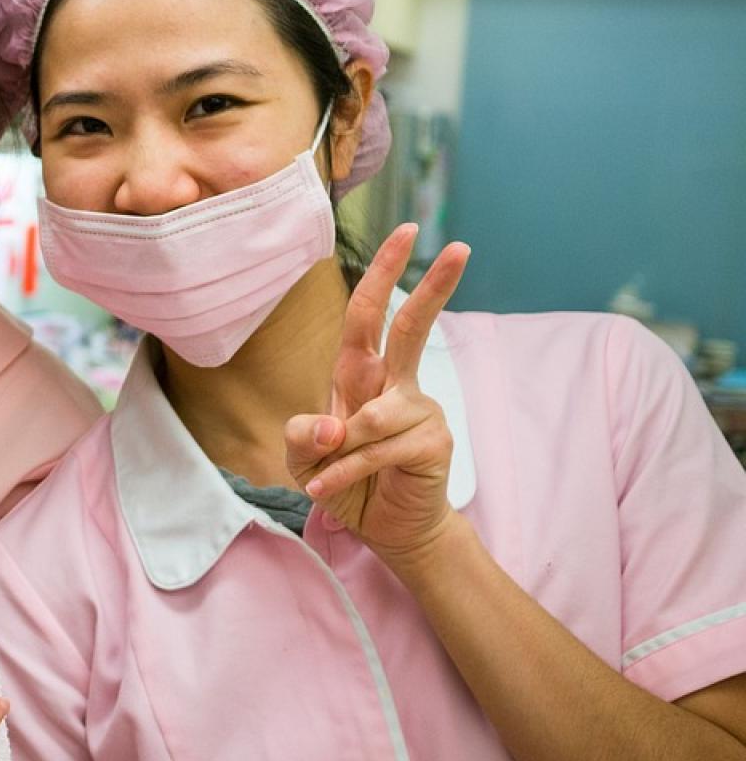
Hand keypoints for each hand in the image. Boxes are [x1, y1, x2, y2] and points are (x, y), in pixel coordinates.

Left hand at [285, 224, 471, 569]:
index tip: (407, 232)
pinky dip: (346, 471)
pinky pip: (378, 449)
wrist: (384, 528)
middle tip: (457, 247)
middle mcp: (395, 384)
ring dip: (340, 452)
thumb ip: (302, 434)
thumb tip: (333, 425)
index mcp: (361, 374)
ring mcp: (419, 411)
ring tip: (324, 477)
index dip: (384, 271)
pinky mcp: (432, 442)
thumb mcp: (302, 457)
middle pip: (412, 326)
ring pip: (374, 414)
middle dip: (432, 286)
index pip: (370, 314)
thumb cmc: (342, 480)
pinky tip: (329, 488)